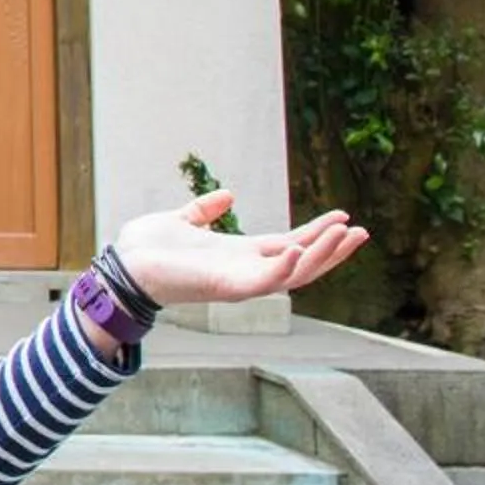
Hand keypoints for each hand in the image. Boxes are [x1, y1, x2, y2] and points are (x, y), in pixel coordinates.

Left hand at [111, 191, 369, 307]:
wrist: (122, 266)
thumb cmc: (148, 249)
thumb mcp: (183, 221)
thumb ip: (204, 211)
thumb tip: (227, 196)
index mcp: (240, 255)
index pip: (290, 245)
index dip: (318, 234)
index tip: (344, 217)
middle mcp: (246, 270)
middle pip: (303, 263)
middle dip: (333, 249)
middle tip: (362, 231)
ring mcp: (239, 281)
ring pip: (293, 274)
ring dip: (321, 256)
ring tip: (346, 235)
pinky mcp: (226, 287)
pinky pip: (263, 282)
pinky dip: (283, 269)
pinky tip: (299, 250)